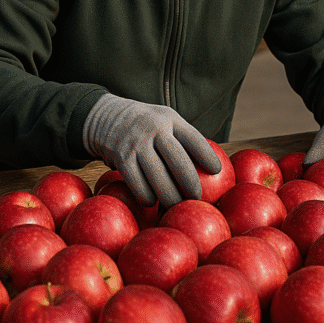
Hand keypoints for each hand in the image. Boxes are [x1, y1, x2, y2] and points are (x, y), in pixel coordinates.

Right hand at [83, 94, 221, 207]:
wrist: (106, 117)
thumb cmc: (146, 126)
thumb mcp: (164, 121)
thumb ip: (182, 139)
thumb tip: (210, 169)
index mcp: (170, 120)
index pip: (193, 138)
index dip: (207, 155)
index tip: (216, 171)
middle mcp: (154, 129)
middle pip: (178, 160)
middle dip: (190, 183)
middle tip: (196, 198)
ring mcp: (137, 143)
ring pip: (158, 176)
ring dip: (169, 196)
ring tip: (176, 205)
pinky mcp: (121, 158)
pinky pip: (137, 183)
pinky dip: (147, 196)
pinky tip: (152, 202)